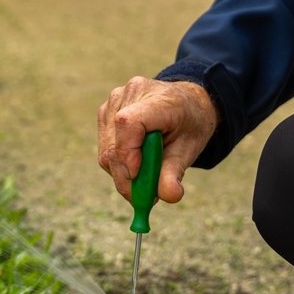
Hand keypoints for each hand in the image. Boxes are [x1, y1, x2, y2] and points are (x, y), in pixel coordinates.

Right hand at [97, 77, 218, 204]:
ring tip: (144, 178)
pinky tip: (135, 163)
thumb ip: (174, 173)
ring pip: (106, 150)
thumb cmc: (188, 125)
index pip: (129, 123)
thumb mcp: (189, 149)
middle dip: (126, 178)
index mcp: (159, 99)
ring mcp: (114, 101)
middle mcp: (131, 94)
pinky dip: (117, 164)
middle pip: (115, 144)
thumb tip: (169, 196)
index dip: (127, 153)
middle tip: (143, 199)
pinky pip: (104, 148)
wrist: (185, 103)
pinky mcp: (105, 112)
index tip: (136, 177)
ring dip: (121, 173)